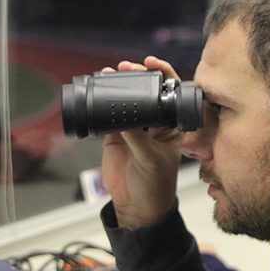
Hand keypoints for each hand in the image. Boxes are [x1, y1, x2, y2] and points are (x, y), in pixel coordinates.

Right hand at [101, 56, 184, 228]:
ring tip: (108, 73)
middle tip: (126, 67)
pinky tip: (97, 90)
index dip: (164, 75)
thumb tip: (124, 119)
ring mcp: (135, 128)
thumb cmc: (155, 186)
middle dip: (137, 75)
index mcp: (172, 126)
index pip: (170, 94)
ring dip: (119, 84)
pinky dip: (103, 101)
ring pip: (128, 99)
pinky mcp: (115, 135)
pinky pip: (109, 113)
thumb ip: (137, 138)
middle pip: (147, 91)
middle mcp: (155, 123)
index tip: (152, 64)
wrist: (136, 207)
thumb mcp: (150, 160)